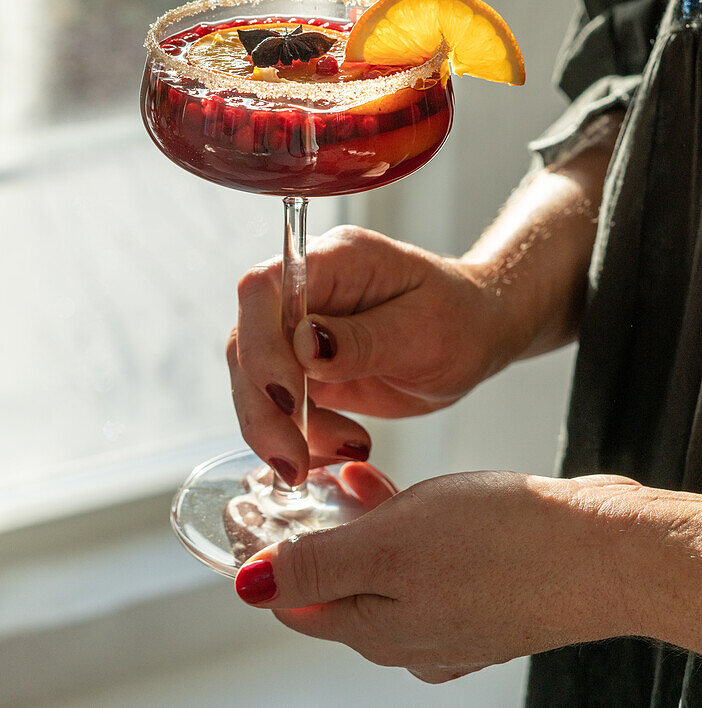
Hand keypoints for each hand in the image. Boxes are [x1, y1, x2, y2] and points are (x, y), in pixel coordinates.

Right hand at [228, 225, 503, 484]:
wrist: (475, 333)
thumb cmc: (460, 320)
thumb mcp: (425, 332)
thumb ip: (363, 340)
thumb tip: (302, 346)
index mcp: (336, 260)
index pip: (264, 289)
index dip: (262, 344)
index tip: (289, 397)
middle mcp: (306, 289)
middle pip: (248, 343)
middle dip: (264, 409)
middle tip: (296, 462)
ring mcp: (299, 328)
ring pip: (254, 382)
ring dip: (281, 432)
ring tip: (346, 449)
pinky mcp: (302, 366)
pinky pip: (279, 407)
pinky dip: (300, 438)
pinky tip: (344, 448)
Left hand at [234, 471, 639, 683]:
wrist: (603, 551)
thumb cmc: (501, 545)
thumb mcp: (390, 547)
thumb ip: (319, 566)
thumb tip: (249, 587)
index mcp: (378, 632)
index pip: (296, 603)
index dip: (267, 557)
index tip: (253, 510)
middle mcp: (410, 635)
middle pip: (337, 586)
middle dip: (314, 532)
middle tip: (303, 480)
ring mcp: (450, 617)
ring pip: (380, 568)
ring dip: (357, 521)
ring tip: (350, 473)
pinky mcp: (482, 593)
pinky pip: (422, 561)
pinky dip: (402, 524)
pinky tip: (403, 487)